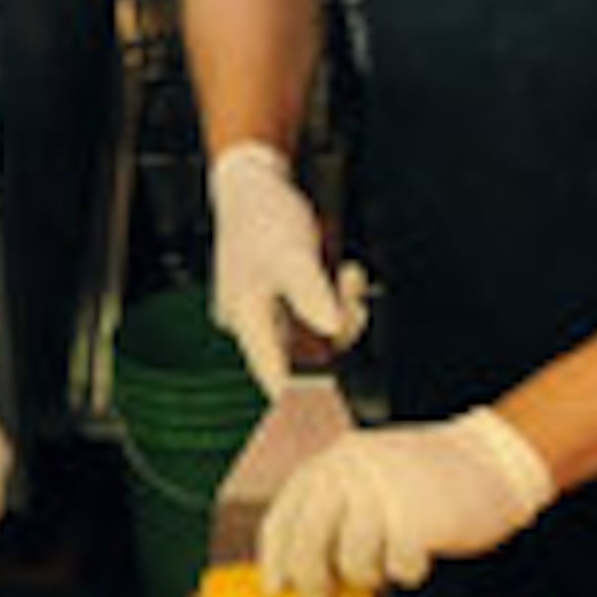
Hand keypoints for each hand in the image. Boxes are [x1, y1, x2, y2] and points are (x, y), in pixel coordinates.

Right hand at [207, 141, 369, 395]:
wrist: (257, 181)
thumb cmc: (263, 215)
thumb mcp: (292, 252)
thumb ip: (312, 293)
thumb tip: (331, 329)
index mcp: (247, 318)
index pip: (274, 376)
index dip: (302, 399)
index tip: (329, 415)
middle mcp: (257, 322)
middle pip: (305, 357)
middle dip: (338, 330)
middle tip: (349, 292)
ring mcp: (274, 312)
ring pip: (319, 336)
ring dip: (343, 309)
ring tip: (346, 273)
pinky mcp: (290, 300)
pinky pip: (321, 316)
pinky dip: (338, 299)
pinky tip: (343, 273)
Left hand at [258, 407, 555, 596]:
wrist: (492, 458)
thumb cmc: (428, 478)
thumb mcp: (369, 476)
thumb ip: (334, 509)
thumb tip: (300, 569)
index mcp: (332, 461)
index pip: (283, 518)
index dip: (275, 561)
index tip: (276, 589)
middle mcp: (350, 471)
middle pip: (306, 545)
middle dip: (312, 581)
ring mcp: (382, 492)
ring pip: (352, 562)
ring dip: (370, 574)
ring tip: (388, 560)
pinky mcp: (415, 517)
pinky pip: (397, 567)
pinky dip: (408, 570)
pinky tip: (420, 553)